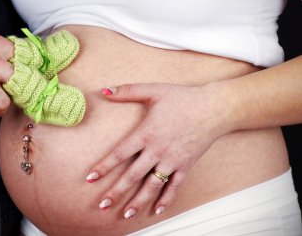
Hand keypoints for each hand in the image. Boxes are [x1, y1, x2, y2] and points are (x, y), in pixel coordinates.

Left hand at [87, 83, 233, 217]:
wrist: (214, 108)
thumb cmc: (183, 98)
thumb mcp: (153, 90)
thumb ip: (127, 91)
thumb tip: (103, 90)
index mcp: (146, 133)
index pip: (119, 154)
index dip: (104, 167)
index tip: (90, 178)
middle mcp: (157, 151)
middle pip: (132, 176)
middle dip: (116, 192)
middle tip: (102, 205)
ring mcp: (172, 161)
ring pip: (151, 186)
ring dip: (137, 201)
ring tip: (125, 214)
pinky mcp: (185, 166)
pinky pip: (174, 187)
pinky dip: (165, 200)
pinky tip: (156, 210)